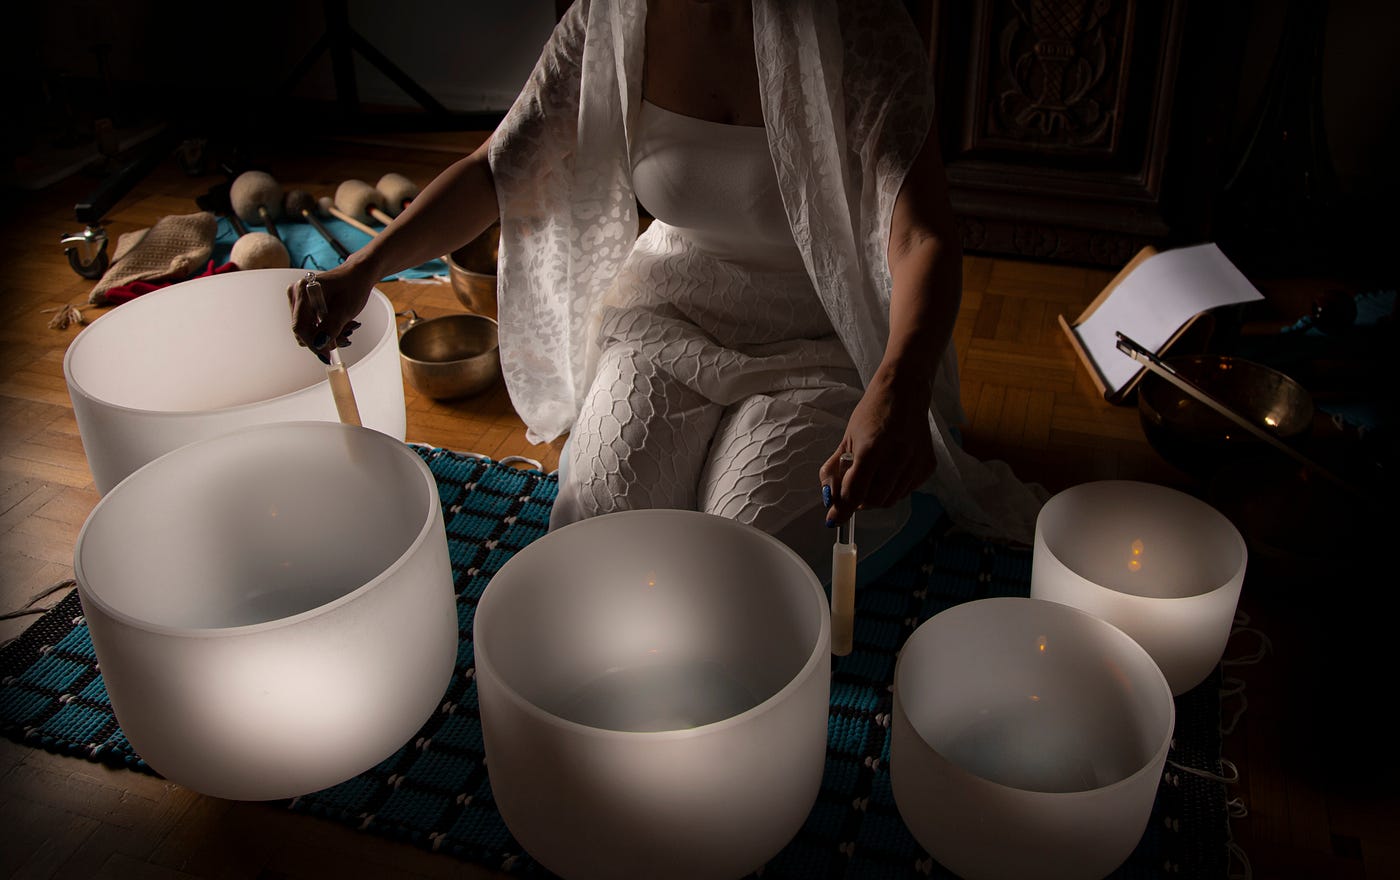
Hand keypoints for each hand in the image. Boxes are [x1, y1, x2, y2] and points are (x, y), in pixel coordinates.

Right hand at [286, 264, 371, 362]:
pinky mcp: (302, 304)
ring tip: (346, 327)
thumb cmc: (353, 287)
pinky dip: (325, 329)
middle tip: (346, 336)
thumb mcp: (345, 310)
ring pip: (307, 330)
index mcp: (304, 290)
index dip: (313, 343)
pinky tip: (339, 325)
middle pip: (303, 330)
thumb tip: (319, 344)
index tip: (327, 355)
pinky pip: (310, 325)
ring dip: (327, 334)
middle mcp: (296, 293)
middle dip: (323, 338)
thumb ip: (331, 328)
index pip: (300, 326)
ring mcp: (297, 299)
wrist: (356, 275)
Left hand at [819, 371, 934, 525]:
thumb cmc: (873, 412)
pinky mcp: (928, 465)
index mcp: (872, 447)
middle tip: (854, 489)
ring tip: (873, 475)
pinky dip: (894, 488)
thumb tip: (828, 498)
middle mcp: (897, 456)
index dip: (842, 509)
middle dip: (860, 501)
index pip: (855, 492)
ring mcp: (916, 462)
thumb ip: (835, 469)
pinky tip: (890, 470)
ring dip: (876, 496)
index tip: (833, 519)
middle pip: (874, 500)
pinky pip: (907, 490)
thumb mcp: (847, 438)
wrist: (905, 392)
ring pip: (891, 499)